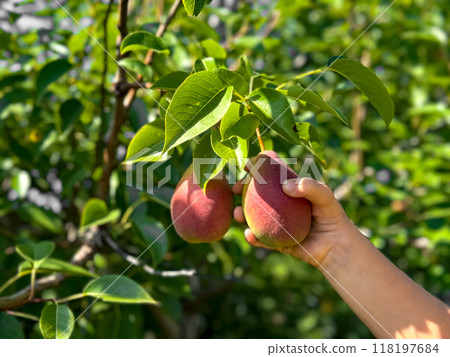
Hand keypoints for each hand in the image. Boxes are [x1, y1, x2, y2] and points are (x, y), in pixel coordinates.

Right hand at [233, 177, 357, 267]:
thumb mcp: (325, 196)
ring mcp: (276, 222)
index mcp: (289, 189)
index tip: (248, 165)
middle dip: (241, 188)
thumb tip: (284, 186)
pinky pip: (261, 239)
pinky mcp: (276, 241)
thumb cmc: (332, 217)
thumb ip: (309, 187)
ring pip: (253, 216)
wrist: (336, 247)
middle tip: (235, 188)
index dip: (258, 166)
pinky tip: (249, 234)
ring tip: (237, 214)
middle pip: (255, 193)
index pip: (271, 174)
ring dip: (240, 213)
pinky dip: (253, 237)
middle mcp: (280, 204)